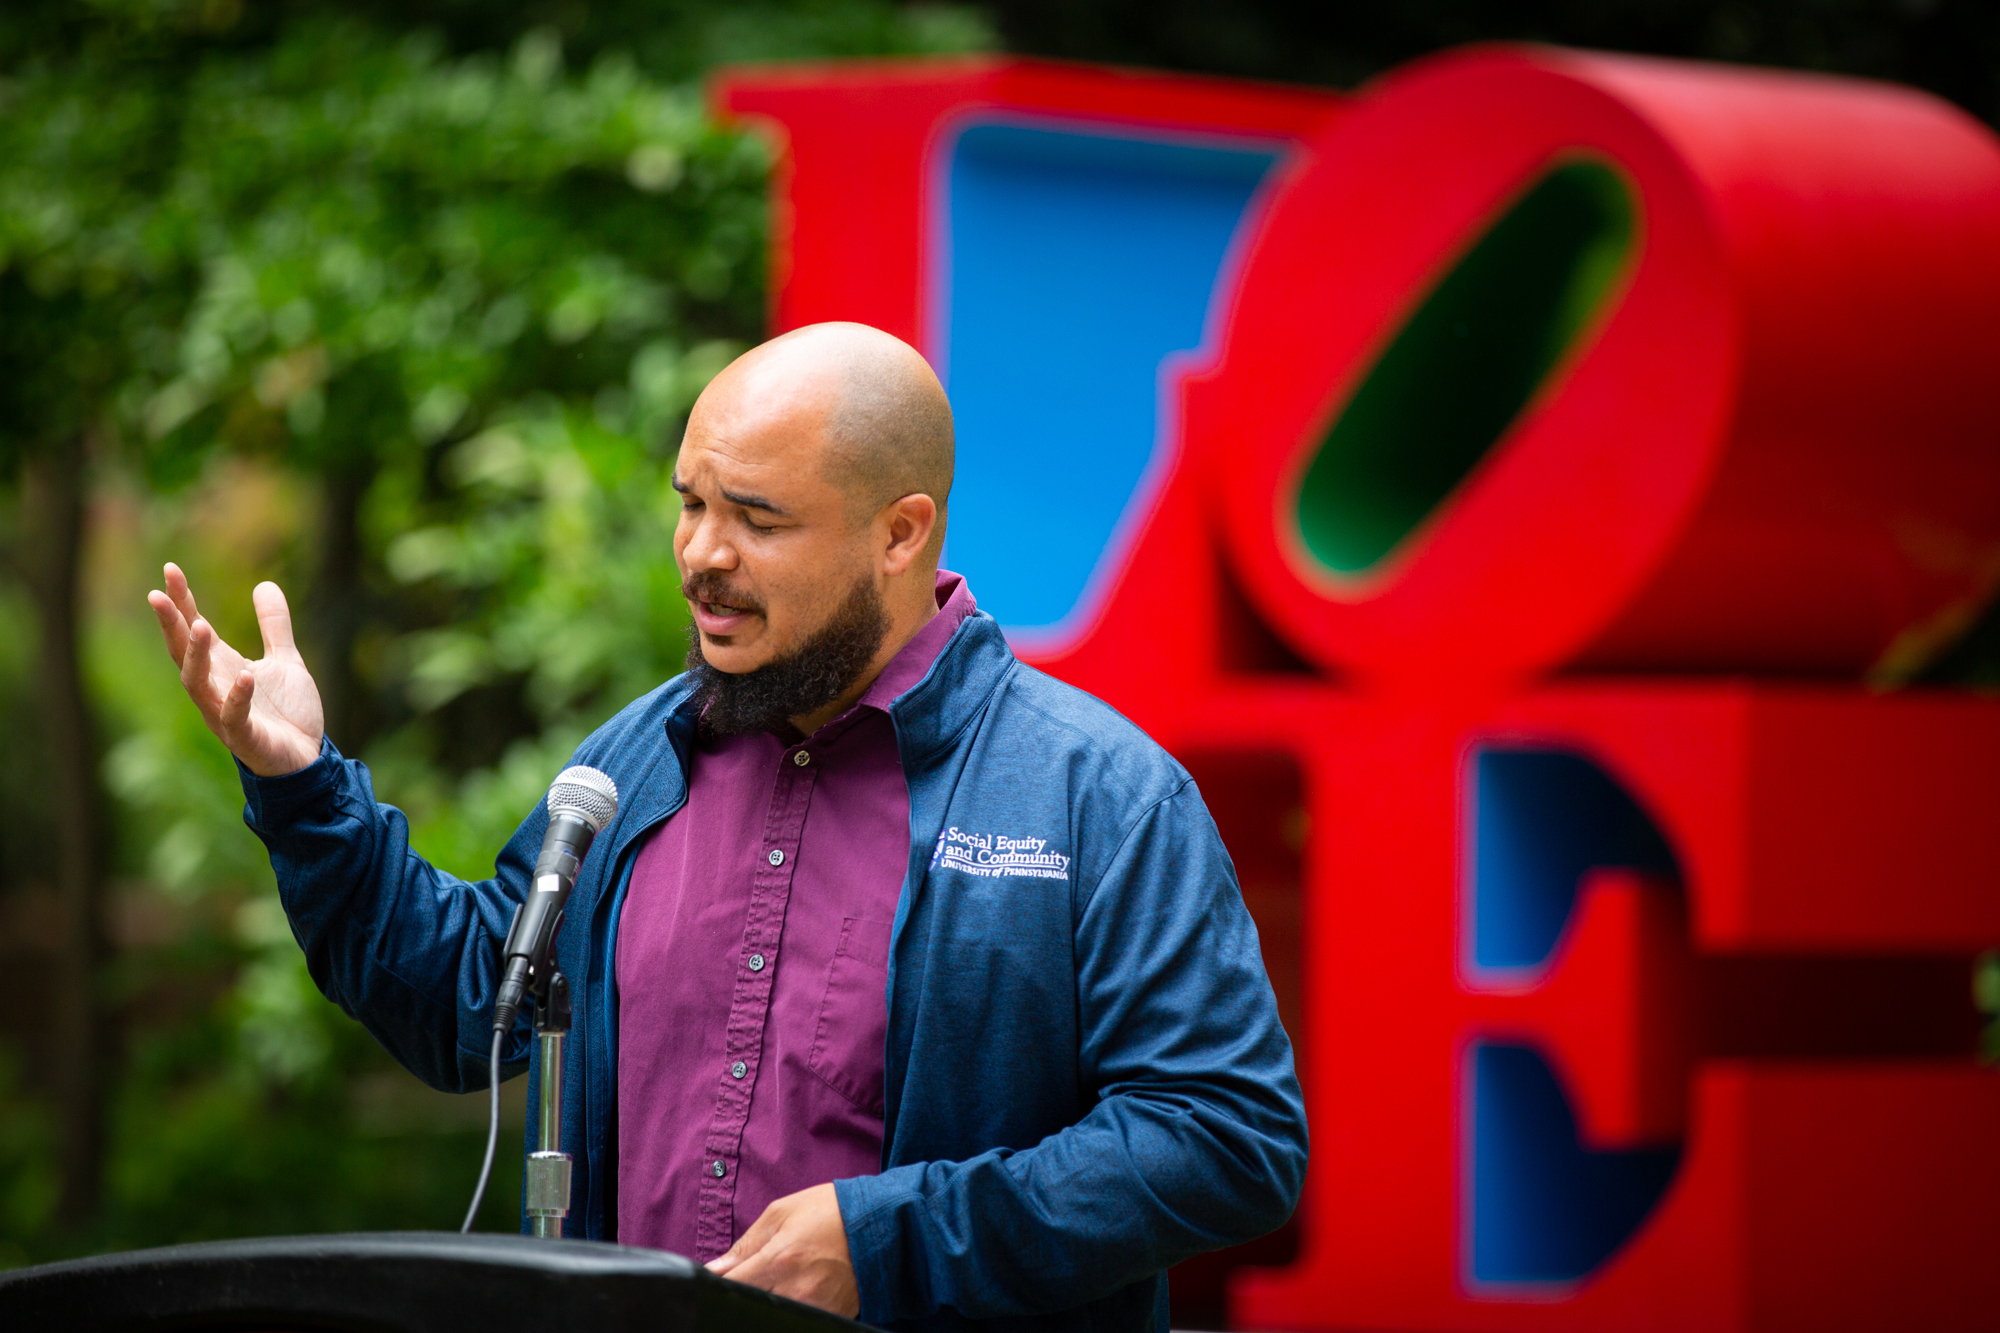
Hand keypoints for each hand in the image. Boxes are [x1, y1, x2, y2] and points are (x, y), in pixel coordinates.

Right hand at [147, 562, 324, 777]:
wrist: (307, 759)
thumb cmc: (287, 713)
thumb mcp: (285, 660)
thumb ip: (274, 625)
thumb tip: (265, 583)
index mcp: (222, 668)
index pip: (193, 629)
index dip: (180, 600)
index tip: (170, 569)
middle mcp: (215, 689)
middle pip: (182, 653)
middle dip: (170, 624)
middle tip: (158, 594)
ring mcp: (225, 714)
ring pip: (197, 684)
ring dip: (195, 656)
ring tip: (199, 625)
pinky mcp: (245, 738)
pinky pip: (235, 716)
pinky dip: (238, 696)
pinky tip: (246, 674)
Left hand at [706, 1183, 858, 1318]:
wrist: (881, 1223)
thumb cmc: (831, 1211)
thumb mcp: (782, 1212)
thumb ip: (746, 1243)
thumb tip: (717, 1268)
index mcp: (779, 1259)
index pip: (731, 1285)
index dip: (723, 1280)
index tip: (726, 1274)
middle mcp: (795, 1289)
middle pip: (750, 1302)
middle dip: (750, 1286)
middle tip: (764, 1268)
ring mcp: (814, 1307)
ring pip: (773, 1310)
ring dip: (772, 1294)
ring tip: (789, 1272)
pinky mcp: (829, 1316)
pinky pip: (797, 1314)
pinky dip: (793, 1301)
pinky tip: (805, 1282)